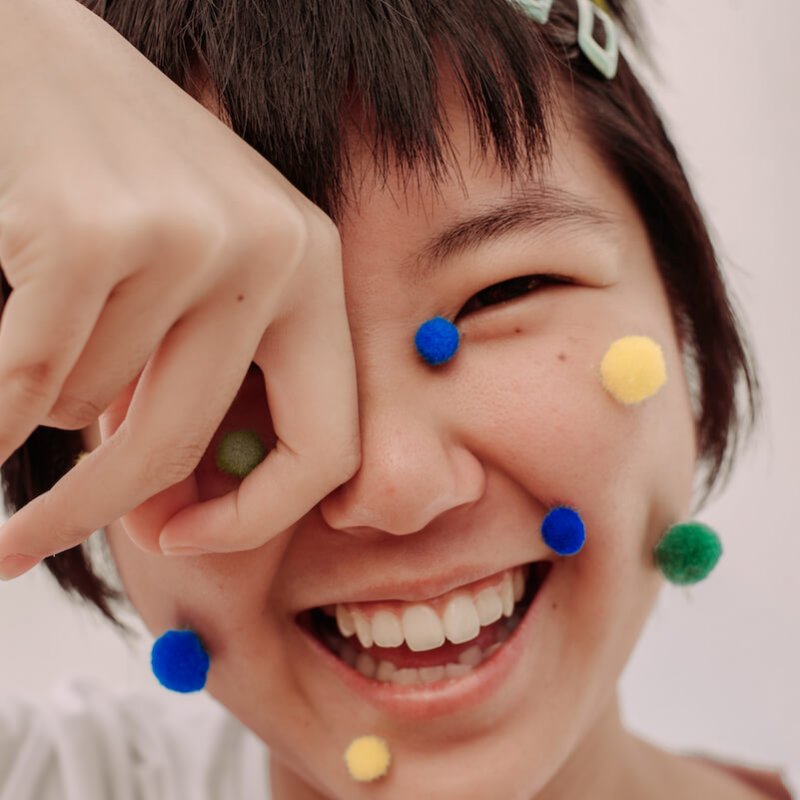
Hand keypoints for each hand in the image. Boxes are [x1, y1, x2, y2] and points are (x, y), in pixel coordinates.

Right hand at [0, 0, 358, 576]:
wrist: (19, 50)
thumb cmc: (109, 179)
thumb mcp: (192, 277)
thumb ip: (203, 379)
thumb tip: (178, 512)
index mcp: (314, 269)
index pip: (328, 446)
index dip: (254, 518)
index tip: (180, 539)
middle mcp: (275, 249)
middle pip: (191, 446)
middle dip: (99, 516)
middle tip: (28, 547)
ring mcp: (192, 234)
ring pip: (91, 410)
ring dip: (41, 399)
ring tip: (33, 330)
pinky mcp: (96, 230)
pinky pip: (28, 383)